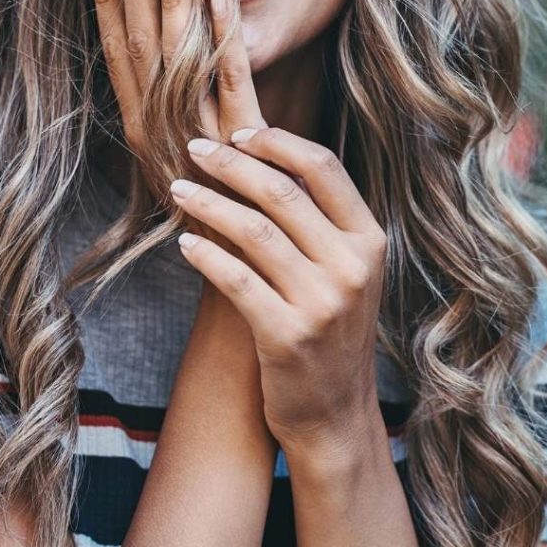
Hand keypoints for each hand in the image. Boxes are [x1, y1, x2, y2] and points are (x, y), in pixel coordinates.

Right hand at [90, 0, 266, 259]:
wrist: (236, 268)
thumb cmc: (207, 209)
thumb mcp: (173, 157)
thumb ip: (165, 113)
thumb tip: (158, 61)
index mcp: (139, 128)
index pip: (116, 54)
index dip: (105, 5)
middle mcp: (158, 129)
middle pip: (139, 49)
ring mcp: (195, 135)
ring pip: (177, 60)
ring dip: (171, 7)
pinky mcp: (238, 143)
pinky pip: (230, 80)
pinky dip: (225, 37)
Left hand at [171, 126, 387, 453]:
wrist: (335, 412)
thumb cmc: (330, 328)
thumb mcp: (345, 269)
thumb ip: (320, 218)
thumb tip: (266, 153)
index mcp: (369, 240)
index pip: (323, 167)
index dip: (276, 141)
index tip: (238, 133)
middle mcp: (351, 267)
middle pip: (281, 191)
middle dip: (230, 163)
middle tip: (194, 148)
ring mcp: (322, 303)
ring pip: (252, 230)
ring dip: (207, 203)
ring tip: (178, 189)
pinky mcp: (286, 336)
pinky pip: (234, 278)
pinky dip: (205, 254)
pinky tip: (185, 243)